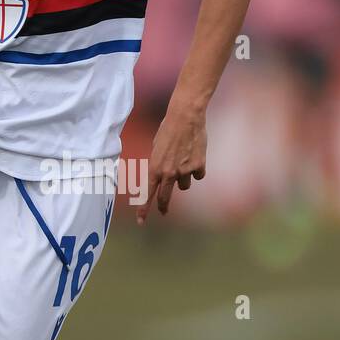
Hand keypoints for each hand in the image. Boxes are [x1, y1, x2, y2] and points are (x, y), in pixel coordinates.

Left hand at [136, 104, 206, 224]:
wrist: (185, 117)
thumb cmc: (168, 130)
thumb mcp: (157, 149)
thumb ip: (158, 165)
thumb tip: (162, 177)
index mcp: (155, 168)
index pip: (147, 194)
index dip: (143, 210)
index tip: (140, 221)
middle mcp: (169, 173)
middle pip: (165, 197)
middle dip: (164, 206)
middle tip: (163, 212)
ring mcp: (184, 172)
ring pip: (184, 185)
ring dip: (184, 178)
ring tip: (184, 160)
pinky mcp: (198, 167)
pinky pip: (198, 175)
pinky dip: (197, 168)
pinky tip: (196, 155)